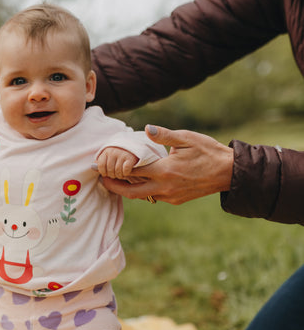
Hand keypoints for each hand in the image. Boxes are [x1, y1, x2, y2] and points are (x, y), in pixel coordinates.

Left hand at [96, 147, 137, 178]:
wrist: (133, 146)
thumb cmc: (118, 153)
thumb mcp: (108, 155)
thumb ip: (100, 162)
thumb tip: (92, 167)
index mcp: (106, 151)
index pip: (101, 165)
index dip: (103, 172)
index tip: (106, 174)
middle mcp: (114, 152)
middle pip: (109, 170)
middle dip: (112, 175)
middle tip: (114, 175)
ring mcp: (122, 155)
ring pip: (118, 171)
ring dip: (119, 176)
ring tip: (120, 175)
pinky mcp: (130, 158)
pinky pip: (125, 170)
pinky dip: (125, 173)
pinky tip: (126, 173)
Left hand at [101, 125, 233, 204]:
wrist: (228, 172)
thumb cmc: (208, 151)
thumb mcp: (187, 138)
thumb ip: (164, 135)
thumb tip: (145, 129)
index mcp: (165, 171)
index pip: (132, 172)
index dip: (113, 168)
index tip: (100, 165)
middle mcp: (165, 187)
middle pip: (131, 193)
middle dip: (114, 187)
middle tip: (102, 180)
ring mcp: (171, 196)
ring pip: (142, 197)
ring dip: (129, 190)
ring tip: (117, 180)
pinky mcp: (176, 200)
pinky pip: (155, 197)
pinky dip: (144, 191)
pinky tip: (140, 182)